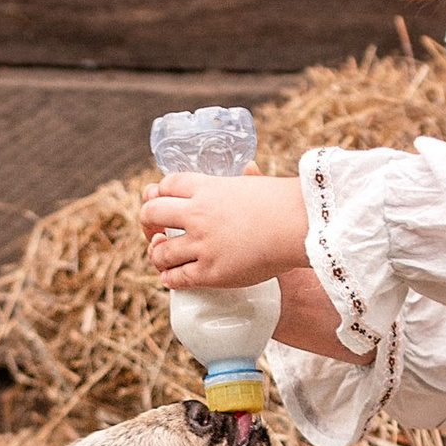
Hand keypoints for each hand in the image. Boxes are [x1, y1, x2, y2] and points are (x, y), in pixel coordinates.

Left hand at [137, 170, 311, 289]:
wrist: (298, 226)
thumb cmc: (286, 204)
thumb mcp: (259, 183)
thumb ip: (248, 179)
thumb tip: (249, 167)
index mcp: (207, 188)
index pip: (166, 185)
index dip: (157, 193)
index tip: (157, 200)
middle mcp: (197, 214)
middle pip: (151, 213)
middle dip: (147, 222)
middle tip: (154, 231)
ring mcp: (201, 244)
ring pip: (160, 252)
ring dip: (158, 255)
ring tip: (163, 257)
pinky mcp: (210, 272)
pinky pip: (176, 278)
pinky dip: (169, 278)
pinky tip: (170, 277)